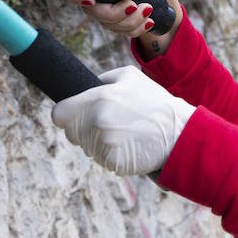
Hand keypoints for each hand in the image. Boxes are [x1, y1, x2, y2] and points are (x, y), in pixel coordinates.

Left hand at [51, 65, 195, 174]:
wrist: (178, 131)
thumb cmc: (154, 101)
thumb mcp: (129, 77)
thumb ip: (102, 80)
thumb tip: (85, 87)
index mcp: (98, 98)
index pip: (59, 114)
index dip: (65, 115)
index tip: (74, 116)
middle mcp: (97, 121)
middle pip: (72, 132)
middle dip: (83, 129)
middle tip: (107, 124)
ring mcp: (104, 143)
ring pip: (87, 147)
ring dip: (98, 143)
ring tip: (123, 134)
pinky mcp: (112, 161)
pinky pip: (101, 160)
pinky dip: (111, 156)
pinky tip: (129, 146)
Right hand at [60, 0, 182, 48]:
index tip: (92, 1)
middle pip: (90, 10)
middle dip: (114, 13)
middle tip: (135, 6)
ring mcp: (102, 6)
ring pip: (106, 23)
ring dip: (130, 21)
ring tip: (149, 9)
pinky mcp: (112, 20)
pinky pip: (118, 32)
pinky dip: (135, 29)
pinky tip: (148, 21)